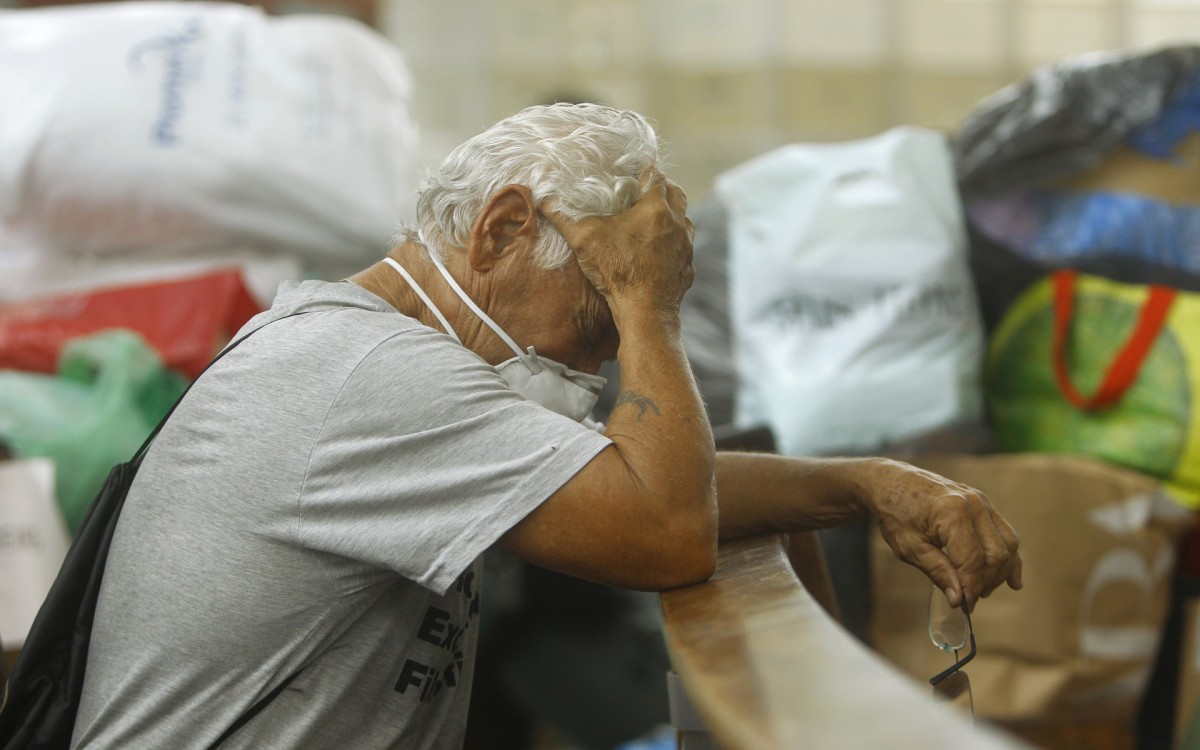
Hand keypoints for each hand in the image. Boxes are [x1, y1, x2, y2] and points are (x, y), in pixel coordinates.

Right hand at [541, 170, 694, 315]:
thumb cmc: (617, 272)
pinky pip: (684, 247)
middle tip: (642, 195)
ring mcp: (686, 246)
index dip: (642, 173)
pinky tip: (657, 251)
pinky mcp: (688, 267)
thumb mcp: (584, 240)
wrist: (645, 312)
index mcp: (656, 208)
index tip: (630, 177)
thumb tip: (543, 200)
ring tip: (650, 222)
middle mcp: (677, 223)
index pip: (655, 175)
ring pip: (684, 220)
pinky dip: (673, 243)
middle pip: (676, 193)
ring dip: (670, 216)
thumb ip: (563, 216)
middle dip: (661, 190)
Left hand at [864, 458, 1021, 611]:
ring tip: (980, 590)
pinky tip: (1013, 581)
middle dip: (985, 582)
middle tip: (968, 600)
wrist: (890, 481)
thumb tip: (959, 600)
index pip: (972, 560)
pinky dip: (1010, 557)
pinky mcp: (983, 503)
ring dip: (998, 573)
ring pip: (1006, 545)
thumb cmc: (894, 513)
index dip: (971, 588)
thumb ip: (937, 571)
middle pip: (995, 554)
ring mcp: (981, 501)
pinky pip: (1005, 533)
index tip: (964, 608)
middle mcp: (973, 504)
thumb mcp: (909, 547)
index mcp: (951, 513)